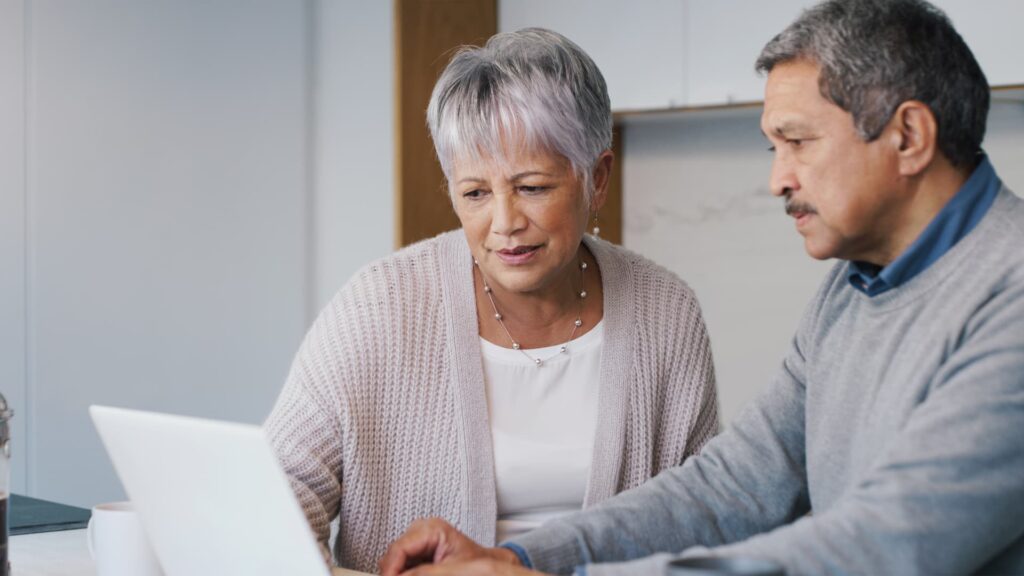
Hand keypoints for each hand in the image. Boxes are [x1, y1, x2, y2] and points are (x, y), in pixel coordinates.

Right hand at [378, 518, 521, 575]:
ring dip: (397, 571)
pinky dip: (403, 572)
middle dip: (393, 571)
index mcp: (432, 529)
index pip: (399, 547)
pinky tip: (408, 575)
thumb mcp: (449, 570)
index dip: (391, 569)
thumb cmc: (477, 565)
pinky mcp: (420, 553)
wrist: (488, 568)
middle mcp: (423, 531)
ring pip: (396, 559)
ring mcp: (421, 541)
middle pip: (394, 552)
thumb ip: (423, 574)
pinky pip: (403, 563)